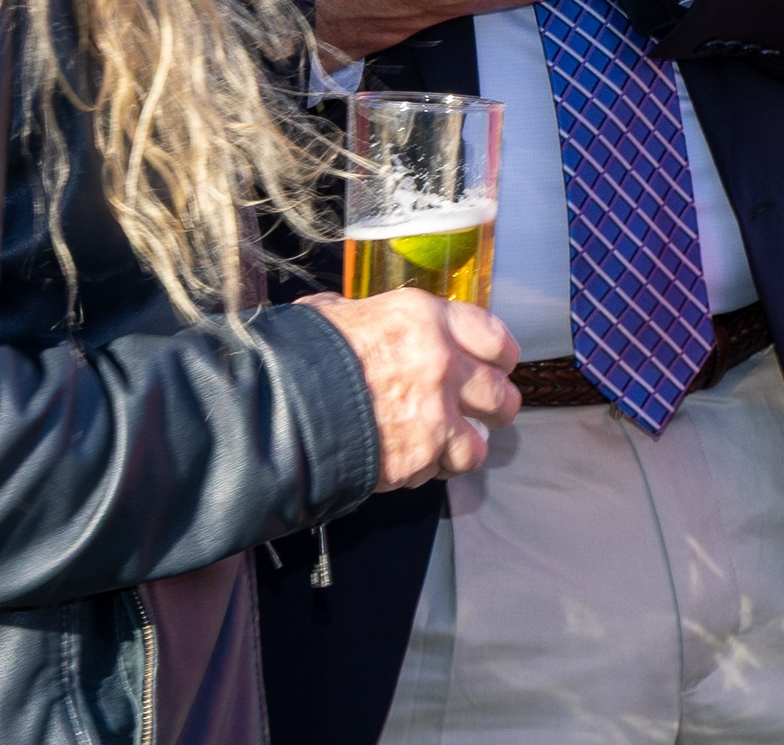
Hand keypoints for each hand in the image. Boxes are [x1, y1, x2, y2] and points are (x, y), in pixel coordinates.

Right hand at [299, 289, 520, 488]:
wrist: (283, 404)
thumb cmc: (304, 353)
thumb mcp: (337, 312)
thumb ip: (364, 316)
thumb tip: (352, 317)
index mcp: (425, 318)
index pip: (494, 336)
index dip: (501, 355)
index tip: (500, 365)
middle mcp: (442, 364)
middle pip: (500, 393)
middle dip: (497, 406)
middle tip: (488, 413)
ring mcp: (435, 416)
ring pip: (480, 444)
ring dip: (465, 448)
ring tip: (450, 448)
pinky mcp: (420, 459)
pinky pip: (441, 470)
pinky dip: (430, 471)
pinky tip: (411, 463)